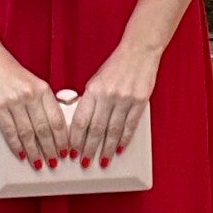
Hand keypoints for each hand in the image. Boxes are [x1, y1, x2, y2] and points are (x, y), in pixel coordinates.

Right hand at [0, 49, 68, 169]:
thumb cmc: (10, 72)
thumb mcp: (33, 83)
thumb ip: (43, 101)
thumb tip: (53, 128)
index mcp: (43, 89)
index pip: (57, 119)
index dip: (62, 139)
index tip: (66, 151)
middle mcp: (30, 95)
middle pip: (44, 129)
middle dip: (50, 149)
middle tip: (54, 162)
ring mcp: (14, 101)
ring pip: (27, 134)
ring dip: (34, 152)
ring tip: (39, 163)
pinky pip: (10, 131)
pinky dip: (16, 146)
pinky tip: (20, 154)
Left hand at [65, 40, 158, 168]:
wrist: (139, 51)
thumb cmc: (116, 66)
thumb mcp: (95, 81)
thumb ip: (89, 101)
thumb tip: (82, 124)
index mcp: (93, 90)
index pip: (81, 120)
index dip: (75, 139)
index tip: (72, 151)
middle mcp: (108, 95)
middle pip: (96, 129)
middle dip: (89, 148)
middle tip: (85, 161)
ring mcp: (124, 99)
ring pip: (113, 130)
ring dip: (107, 149)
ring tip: (103, 161)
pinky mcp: (140, 101)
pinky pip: (131, 125)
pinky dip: (124, 139)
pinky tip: (120, 148)